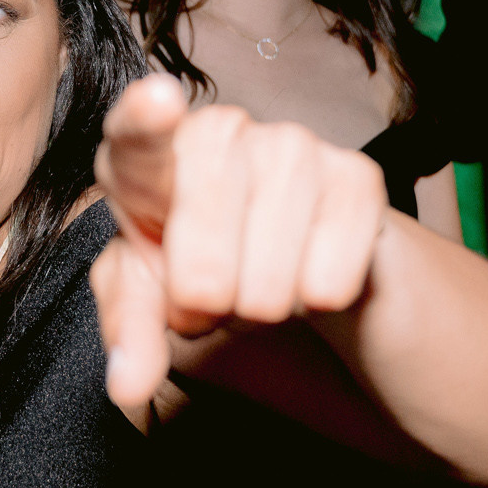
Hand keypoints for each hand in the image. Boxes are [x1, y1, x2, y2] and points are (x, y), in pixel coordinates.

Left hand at [91, 73, 387, 408]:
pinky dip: (316, 300)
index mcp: (151, 158)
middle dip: (203, 301)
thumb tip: (129, 386)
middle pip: (202, 251)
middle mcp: (221, 131)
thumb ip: (129, 331)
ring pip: (267, 280)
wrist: (294, 260)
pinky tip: (308, 273)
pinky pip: (329, 279)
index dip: (146, 121)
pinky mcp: (358, 175)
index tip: (157, 101)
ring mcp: (293, 144)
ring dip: (259, 305)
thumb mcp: (150, 298)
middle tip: (208, 294)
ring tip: (257, 280)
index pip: (139, 138)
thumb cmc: (204, 264)